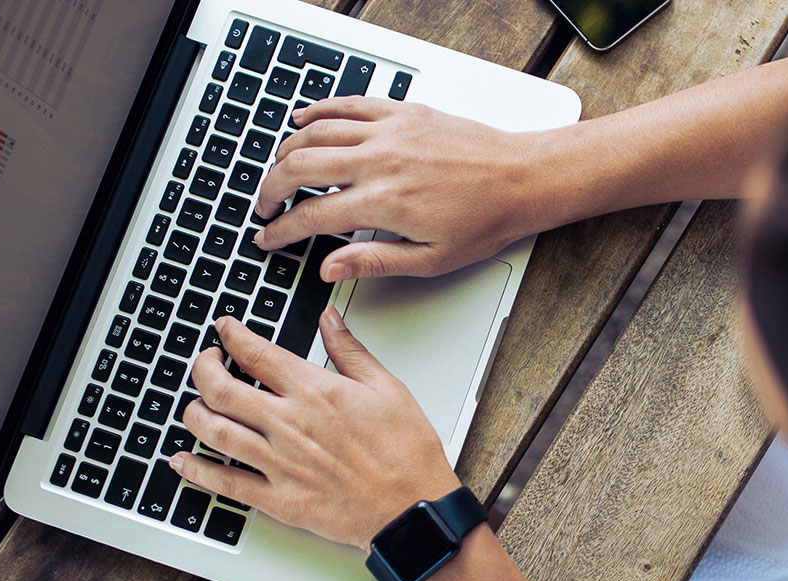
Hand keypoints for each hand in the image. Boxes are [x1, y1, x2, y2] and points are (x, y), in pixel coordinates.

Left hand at [169, 308, 460, 546]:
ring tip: (195, 404)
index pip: (256, 353)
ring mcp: (279, 463)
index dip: (231, 335)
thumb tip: (330, 320)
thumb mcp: (388, 388)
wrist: (413, 510)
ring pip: (214, 431)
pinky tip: (184, 460)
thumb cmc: (406, 453)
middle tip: (205, 361)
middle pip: (221, 389)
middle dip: (203, 368)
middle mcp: (289, 424)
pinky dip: (197, 469)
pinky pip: (225, 482)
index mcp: (315, 392)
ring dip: (194, 413)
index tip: (224, 329)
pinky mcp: (278, 499)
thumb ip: (351, 351)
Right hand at [252, 96, 573, 281]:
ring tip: (278, 170)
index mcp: (383, 203)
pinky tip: (303, 121)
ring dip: (287, 152)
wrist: (522, 178)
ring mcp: (390, 131)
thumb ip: (372, 262)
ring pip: (316, 133)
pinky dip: (319, 111)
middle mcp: (380, 161)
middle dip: (270, 189)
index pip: (311, 216)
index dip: (281, 230)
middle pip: (300, 167)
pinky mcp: (403, 112)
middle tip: (265, 206)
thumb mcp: (429, 260)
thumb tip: (328, 269)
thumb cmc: (485, 220)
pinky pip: (349, 104)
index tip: (268, 238)